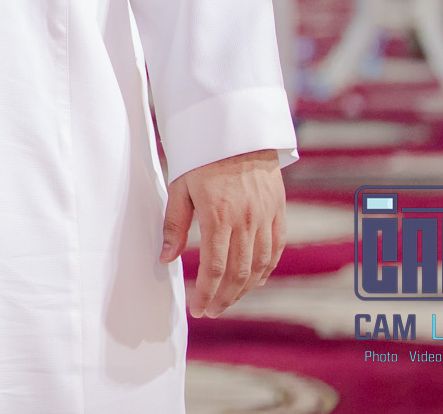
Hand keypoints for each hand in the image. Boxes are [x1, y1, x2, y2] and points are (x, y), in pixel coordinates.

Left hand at [159, 149, 285, 317]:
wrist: (237, 131)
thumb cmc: (202, 157)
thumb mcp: (179, 187)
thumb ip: (175, 225)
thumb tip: (165, 259)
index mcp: (219, 215)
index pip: (214, 267)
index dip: (207, 293)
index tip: (198, 309)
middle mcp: (246, 220)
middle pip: (239, 272)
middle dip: (224, 297)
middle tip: (211, 311)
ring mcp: (265, 217)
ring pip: (260, 265)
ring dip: (244, 288)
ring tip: (228, 300)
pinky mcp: (277, 212)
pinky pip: (275, 249)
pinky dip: (266, 269)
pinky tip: (255, 280)